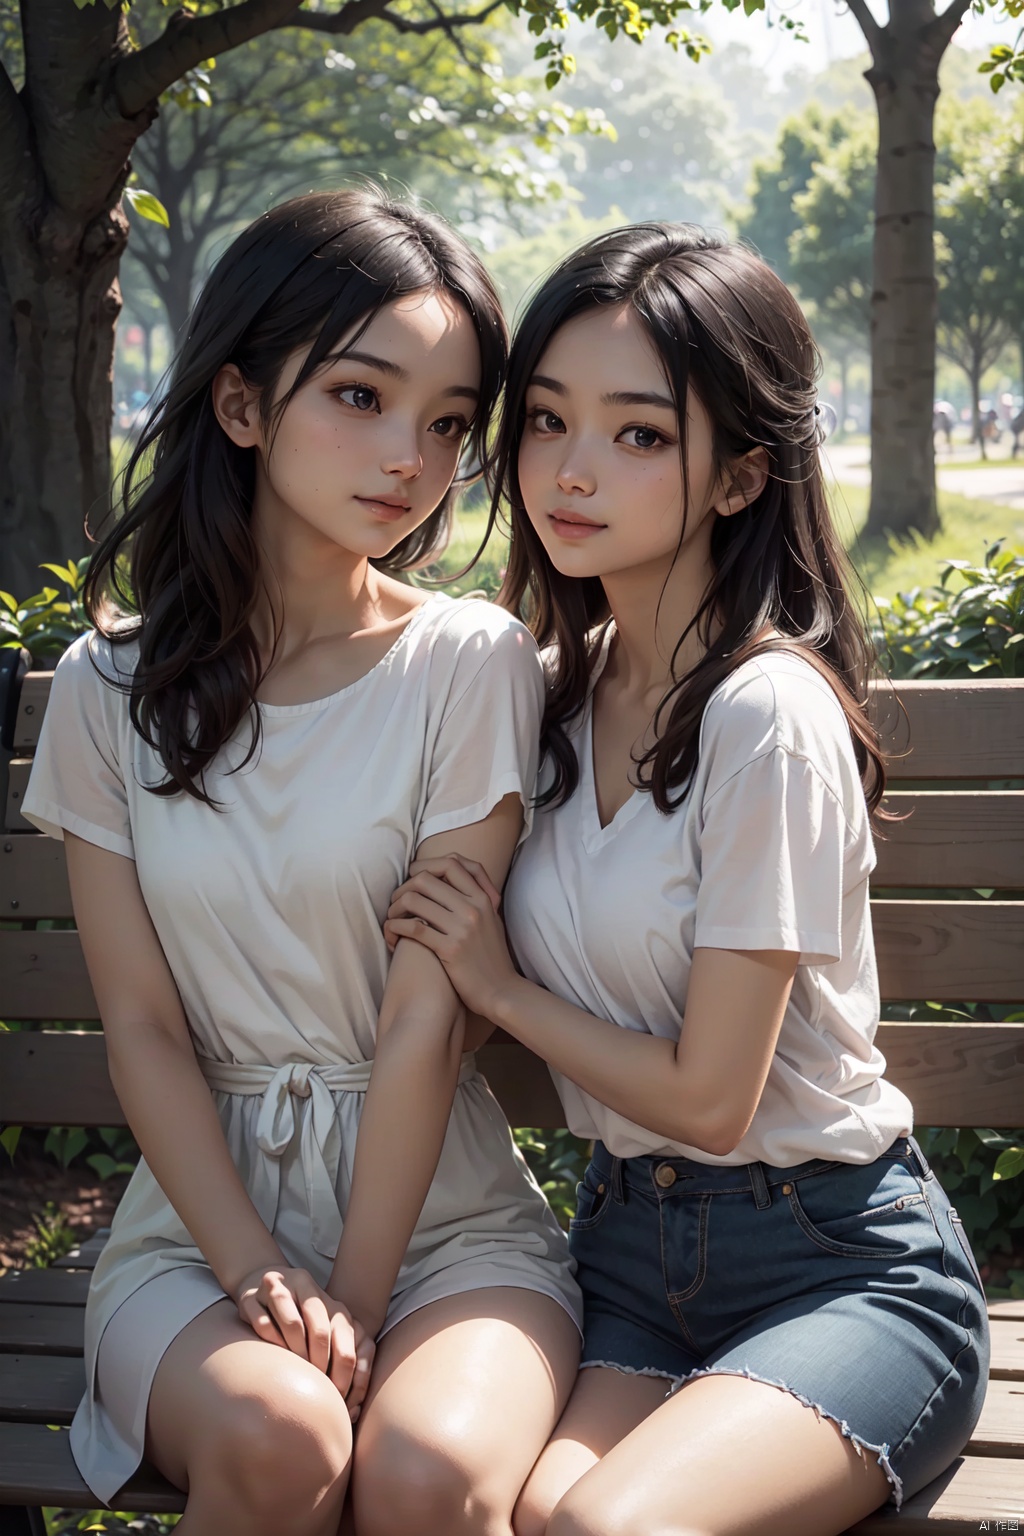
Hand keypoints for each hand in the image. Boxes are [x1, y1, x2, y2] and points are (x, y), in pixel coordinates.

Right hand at [233, 1264, 375, 1419]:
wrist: (265, 1283)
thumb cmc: (305, 1321)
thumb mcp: (329, 1332)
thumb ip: (346, 1358)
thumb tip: (355, 1407)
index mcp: (329, 1299)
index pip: (344, 1335)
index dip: (343, 1369)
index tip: (338, 1395)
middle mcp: (306, 1288)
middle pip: (320, 1331)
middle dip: (320, 1366)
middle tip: (317, 1389)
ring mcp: (277, 1289)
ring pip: (293, 1324)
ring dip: (297, 1354)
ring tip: (297, 1374)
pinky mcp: (250, 1299)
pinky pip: (263, 1324)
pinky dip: (272, 1344)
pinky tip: (275, 1358)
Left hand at [385, 854, 518, 1018]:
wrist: (501, 991)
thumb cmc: (493, 958)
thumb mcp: (492, 921)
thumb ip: (477, 900)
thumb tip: (455, 882)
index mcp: (483, 898)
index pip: (451, 863)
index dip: (425, 865)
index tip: (412, 877)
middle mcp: (473, 908)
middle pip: (425, 879)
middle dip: (403, 888)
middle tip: (395, 902)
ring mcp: (462, 928)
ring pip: (414, 900)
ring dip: (394, 908)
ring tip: (391, 919)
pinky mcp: (450, 949)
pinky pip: (413, 928)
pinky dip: (395, 928)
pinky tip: (392, 935)